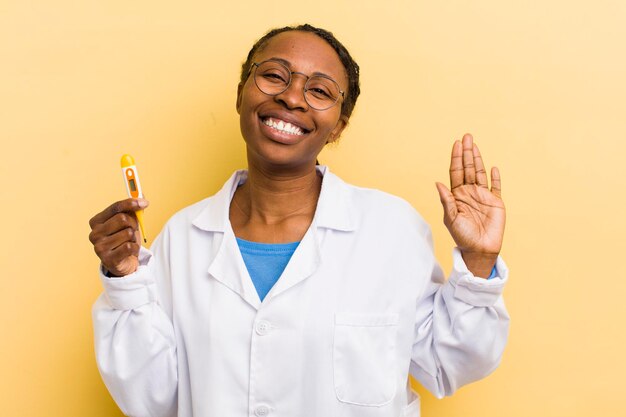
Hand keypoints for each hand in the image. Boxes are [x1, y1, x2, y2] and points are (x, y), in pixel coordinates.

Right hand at [88, 198, 148, 276]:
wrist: (123, 263)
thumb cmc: (124, 239)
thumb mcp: (129, 222)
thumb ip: (133, 209)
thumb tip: (141, 194)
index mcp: (96, 221)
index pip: (115, 207)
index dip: (131, 203)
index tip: (144, 203)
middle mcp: (94, 233)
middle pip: (123, 219)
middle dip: (134, 223)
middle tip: (134, 229)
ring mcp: (99, 247)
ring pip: (128, 233)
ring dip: (134, 237)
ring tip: (128, 242)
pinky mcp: (108, 259)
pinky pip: (129, 247)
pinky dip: (135, 248)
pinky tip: (129, 251)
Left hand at [435, 134, 504, 276]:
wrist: (479, 250)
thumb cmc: (462, 236)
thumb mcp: (451, 218)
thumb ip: (446, 200)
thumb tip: (438, 183)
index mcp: (457, 195)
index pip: (456, 172)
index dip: (456, 158)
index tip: (456, 144)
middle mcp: (469, 192)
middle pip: (468, 168)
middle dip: (467, 152)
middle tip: (466, 136)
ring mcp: (483, 196)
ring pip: (480, 173)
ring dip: (478, 159)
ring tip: (475, 145)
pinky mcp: (496, 202)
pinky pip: (496, 186)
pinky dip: (495, 177)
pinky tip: (493, 166)